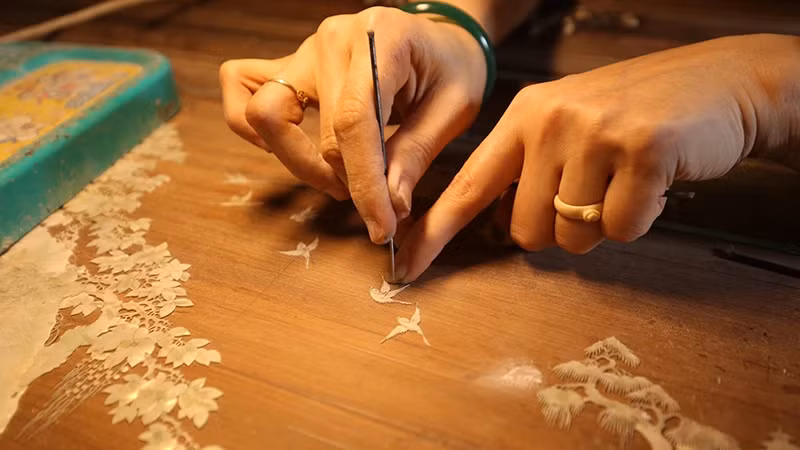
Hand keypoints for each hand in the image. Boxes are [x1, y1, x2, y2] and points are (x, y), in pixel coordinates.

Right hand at [219, 7, 485, 242]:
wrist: (440, 38)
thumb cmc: (451, 69)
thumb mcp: (454, 109)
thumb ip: (417, 154)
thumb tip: (389, 205)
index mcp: (382, 38)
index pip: (356, 122)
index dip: (364, 183)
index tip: (380, 227)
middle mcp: (333, 39)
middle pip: (319, 131)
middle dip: (345, 182)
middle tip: (376, 203)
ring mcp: (304, 49)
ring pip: (266, 116)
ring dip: (299, 163)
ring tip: (340, 178)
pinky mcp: (288, 63)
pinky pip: (241, 87)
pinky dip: (255, 128)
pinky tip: (295, 148)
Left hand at [394, 34, 799, 281]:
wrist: (718, 84)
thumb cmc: (635, 116)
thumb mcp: (568, 126)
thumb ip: (528, 169)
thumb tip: (496, 229)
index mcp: (523, 116)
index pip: (467, 185)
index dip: (435, 230)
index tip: (406, 265)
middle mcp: (550, 120)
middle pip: (524, 230)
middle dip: (558, 230)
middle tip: (593, 192)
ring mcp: (594, 132)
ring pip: (571, 237)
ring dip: (600, 226)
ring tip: (624, 181)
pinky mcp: (641, 150)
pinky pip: (622, 229)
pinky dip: (640, 219)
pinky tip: (653, 181)